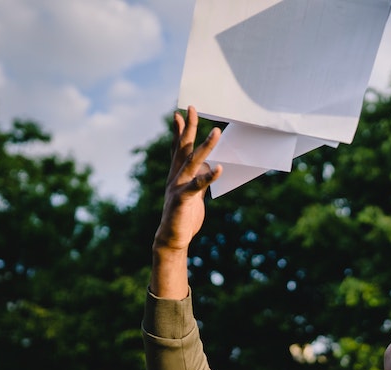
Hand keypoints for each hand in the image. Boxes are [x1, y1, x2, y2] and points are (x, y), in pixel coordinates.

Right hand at [153, 106, 222, 252]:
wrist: (172, 238)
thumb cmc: (183, 216)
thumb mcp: (193, 194)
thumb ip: (199, 178)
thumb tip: (208, 165)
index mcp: (177, 175)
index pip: (178, 149)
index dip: (179, 132)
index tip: (179, 114)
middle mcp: (175, 177)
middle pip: (183, 148)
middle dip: (188, 128)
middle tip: (192, 109)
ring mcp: (178, 187)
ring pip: (192, 162)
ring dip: (204, 146)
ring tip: (216, 132)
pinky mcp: (183, 199)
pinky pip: (197, 186)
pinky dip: (208, 177)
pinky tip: (219, 168)